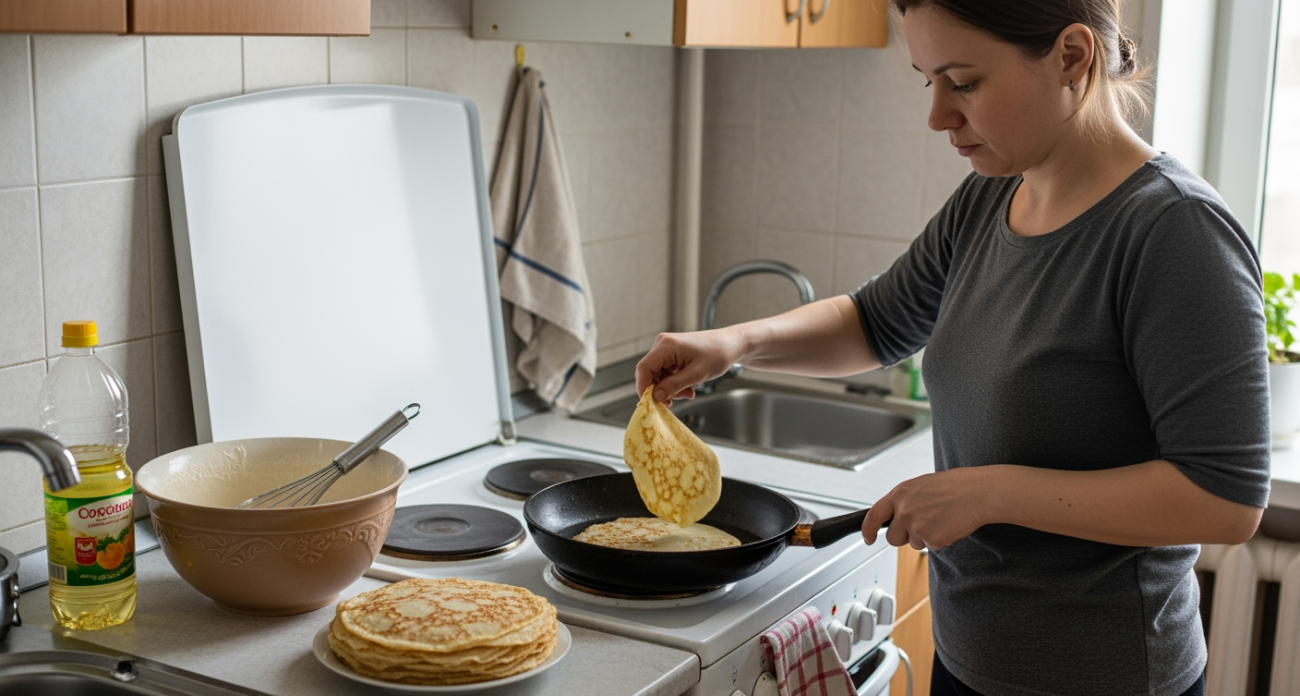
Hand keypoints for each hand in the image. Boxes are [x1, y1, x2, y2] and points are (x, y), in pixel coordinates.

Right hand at [635, 330, 744, 404]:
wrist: (730, 345)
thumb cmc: (717, 355)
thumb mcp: (696, 375)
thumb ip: (673, 386)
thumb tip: (655, 397)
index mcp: (666, 345)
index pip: (644, 368)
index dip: (643, 388)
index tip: (650, 404)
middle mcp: (662, 344)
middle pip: (650, 373)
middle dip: (661, 390)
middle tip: (675, 401)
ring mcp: (666, 348)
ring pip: (658, 375)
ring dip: (670, 388)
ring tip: (688, 393)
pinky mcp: (672, 353)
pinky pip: (666, 372)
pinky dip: (674, 382)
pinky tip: (688, 387)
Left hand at [861, 467, 992, 551]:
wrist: (978, 492)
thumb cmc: (956, 486)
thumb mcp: (922, 486)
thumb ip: (906, 500)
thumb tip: (897, 515)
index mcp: (900, 493)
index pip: (874, 514)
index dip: (868, 529)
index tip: (868, 538)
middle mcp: (904, 510)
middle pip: (893, 538)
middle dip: (905, 536)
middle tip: (925, 525)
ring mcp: (916, 525)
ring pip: (914, 544)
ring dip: (926, 537)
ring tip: (942, 519)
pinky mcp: (931, 539)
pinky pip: (931, 547)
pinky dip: (940, 540)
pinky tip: (949, 525)